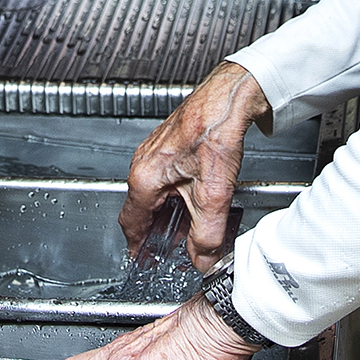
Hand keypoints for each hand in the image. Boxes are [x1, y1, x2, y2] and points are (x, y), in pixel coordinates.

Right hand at [120, 60, 266, 272]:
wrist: (228, 98)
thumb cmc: (215, 130)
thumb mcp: (213, 194)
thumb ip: (207, 234)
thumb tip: (202, 259)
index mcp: (144, 178)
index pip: (130, 223)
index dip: (136, 247)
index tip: (142, 261)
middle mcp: (143, 163)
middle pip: (141, 209)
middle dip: (154, 233)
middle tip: (168, 250)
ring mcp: (154, 152)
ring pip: (153, 193)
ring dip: (166, 214)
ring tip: (186, 229)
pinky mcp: (169, 145)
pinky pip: (163, 178)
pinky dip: (174, 196)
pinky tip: (193, 200)